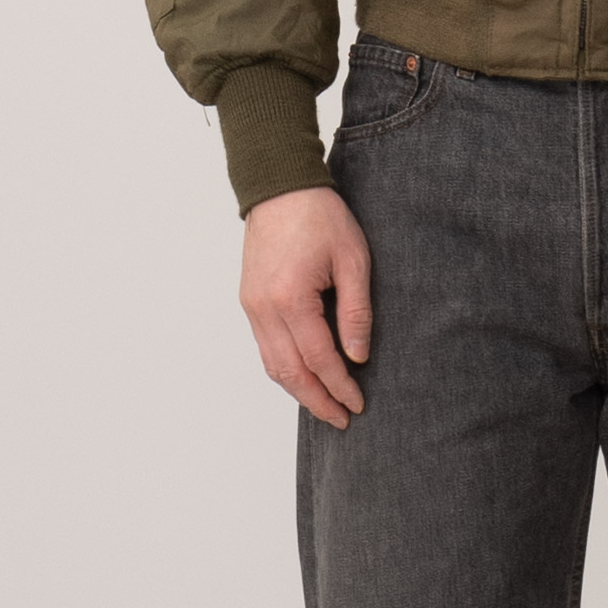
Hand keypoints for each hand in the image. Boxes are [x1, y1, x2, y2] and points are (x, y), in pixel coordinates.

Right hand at [240, 187, 372, 430]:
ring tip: (324, 405)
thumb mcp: (353, 260)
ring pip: (272, 365)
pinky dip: (284, 368)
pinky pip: (265, 347)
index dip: (340, 386)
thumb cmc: (320, 216)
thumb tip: (358, 356)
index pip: (319, 359)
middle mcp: (264, 308)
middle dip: (317, 400)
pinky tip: (304, 376)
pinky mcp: (249, 301)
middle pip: (290, 372)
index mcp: (291, 299)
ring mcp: (252, 306)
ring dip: (298, 390)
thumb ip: (356, 312)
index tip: (358, 403)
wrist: (280, 188)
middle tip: (341, 419)